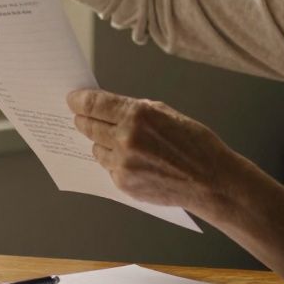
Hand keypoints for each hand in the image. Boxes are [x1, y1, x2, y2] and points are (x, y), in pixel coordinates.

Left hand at [67, 88, 239, 210]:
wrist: (210, 180)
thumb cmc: (194, 143)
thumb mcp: (166, 113)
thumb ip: (136, 109)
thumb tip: (110, 107)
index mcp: (137, 114)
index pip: (95, 104)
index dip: (79, 100)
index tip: (73, 99)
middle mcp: (126, 138)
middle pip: (88, 125)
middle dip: (83, 120)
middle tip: (80, 117)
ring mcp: (123, 163)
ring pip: (96, 148)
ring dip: (100, 143)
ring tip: (115, 141)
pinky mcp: (124, 184)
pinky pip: (108, 168)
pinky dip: (113, 162)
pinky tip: (129, 160)